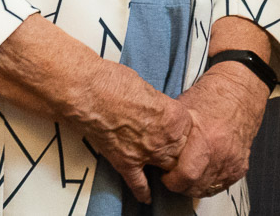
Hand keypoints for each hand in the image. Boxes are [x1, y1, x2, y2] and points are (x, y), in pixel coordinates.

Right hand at [71, 62, 193, 202]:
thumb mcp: (149, 89)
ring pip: (167, 170)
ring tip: (167, 171)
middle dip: (179, 152)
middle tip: (173, 149)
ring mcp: (146, 153)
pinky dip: (143, 192)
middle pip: (182, 153)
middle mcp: (165, 139)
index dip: (184, 132)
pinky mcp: (125, 163)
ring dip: (167, 169)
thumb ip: (160, 107)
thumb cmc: (115, 82)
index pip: (190, 132)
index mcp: (175, 117)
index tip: (178, 132)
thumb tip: (158, 112)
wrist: (89, 92)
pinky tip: (147, 198)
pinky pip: (139, 183)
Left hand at [160, 63, 268, 196]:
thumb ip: (170, 133)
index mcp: (205, 138)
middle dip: (179, 185)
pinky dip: (208, 183)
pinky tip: (200, 172)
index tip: (164, 174)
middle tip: (172, 175)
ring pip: (206, 189)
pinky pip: (220, 186)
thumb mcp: (183, 109)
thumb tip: (151, 149)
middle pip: (195, 187)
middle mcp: (221, 153)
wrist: (241, 91)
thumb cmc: (211, 95)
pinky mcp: (240, 166)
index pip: (186, 176)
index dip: (171, 180)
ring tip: (184, 173)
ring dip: (193, 186)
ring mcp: (233, 162)